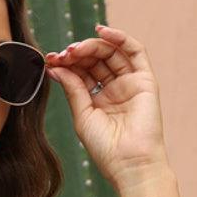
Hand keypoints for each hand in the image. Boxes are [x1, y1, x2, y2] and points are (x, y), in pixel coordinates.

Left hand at [44, 23, 168, 187]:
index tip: (51, 60)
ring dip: (92, 46)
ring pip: (112, 53)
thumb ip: (73, 89)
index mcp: (98, 101)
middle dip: (77, 54)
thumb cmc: (105, 148)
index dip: (67, 64)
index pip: (82, 73)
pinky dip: (119, 37)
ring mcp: (130, 83)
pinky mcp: (145, 80)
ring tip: (75, 49)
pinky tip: (101, 32)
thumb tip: (56, 68)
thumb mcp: (82, 116)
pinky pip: (135, 51)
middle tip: (62, 54)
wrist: (129, 163)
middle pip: (95, 60)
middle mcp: (115, 89)